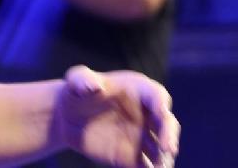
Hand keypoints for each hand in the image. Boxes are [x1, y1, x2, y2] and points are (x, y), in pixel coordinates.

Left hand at [57, 66, 178, 167]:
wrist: (67, 117)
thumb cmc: (76, 92)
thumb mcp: (76, 80)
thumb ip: (82, 78)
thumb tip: (93, 85)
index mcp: (138, 91)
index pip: (157, 95)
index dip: (161, 103)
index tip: (161, 111)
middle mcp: (146, 114)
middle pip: (167, 123)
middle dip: (170, 135)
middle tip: (168, 148)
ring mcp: (141, 137)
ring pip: (160, 149)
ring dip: (163, 158)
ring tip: (159, 167)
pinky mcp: (131, 157)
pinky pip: (145, 166)